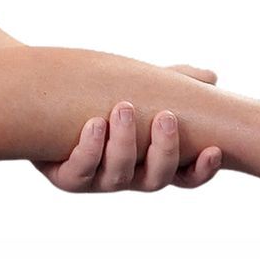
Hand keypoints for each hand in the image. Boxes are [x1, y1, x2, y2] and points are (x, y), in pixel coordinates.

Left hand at [39, 67, 223, 192]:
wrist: (45, 98)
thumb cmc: (104, 96)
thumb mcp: (142, 86)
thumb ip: (174, 82)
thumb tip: (210, 78)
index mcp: (151, 161)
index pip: (185, 177)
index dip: (201, 171)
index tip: (214, 149)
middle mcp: (128, 176)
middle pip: (155, 179)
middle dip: (164, 150)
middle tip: (166, 116)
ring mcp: (97, 180)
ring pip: (118, 176)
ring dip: (124, 144)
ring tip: (123, 108)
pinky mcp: (66, 177)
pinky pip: (79, 174)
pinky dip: (89, 150)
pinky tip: (93, 123)